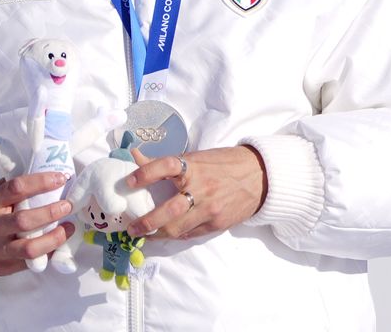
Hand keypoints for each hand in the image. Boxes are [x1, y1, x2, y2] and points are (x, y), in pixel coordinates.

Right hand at [0, 172, 72, 275]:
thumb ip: (13, 189)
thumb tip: (47, 174)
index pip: (17, 188)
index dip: (42, 181)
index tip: (61, 178)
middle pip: (25, 221)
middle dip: (51, 212)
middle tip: (68, 205)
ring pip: (29, 248)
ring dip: (54, 238)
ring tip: (69, 227)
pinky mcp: (4, 266)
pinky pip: (31, 262)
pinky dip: (50, 252)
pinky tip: (59, 242)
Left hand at [126, 146, 266, 241]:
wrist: (261, 176)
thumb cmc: (226, 164)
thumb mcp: (198, 158)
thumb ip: (166, 163)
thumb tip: (134, 156)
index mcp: (196, 166)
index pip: (167, 166)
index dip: (146, 173)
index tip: (129, 182)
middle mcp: (203, 188)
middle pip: (169, 210)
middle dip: (145, 222)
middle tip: (131, 227)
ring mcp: (211, 208)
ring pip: (176, 228)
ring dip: (156, 234)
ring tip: (144, 234)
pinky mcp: (217, 223)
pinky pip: (189, 234)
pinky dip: (175, 234)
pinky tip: (167, 233)